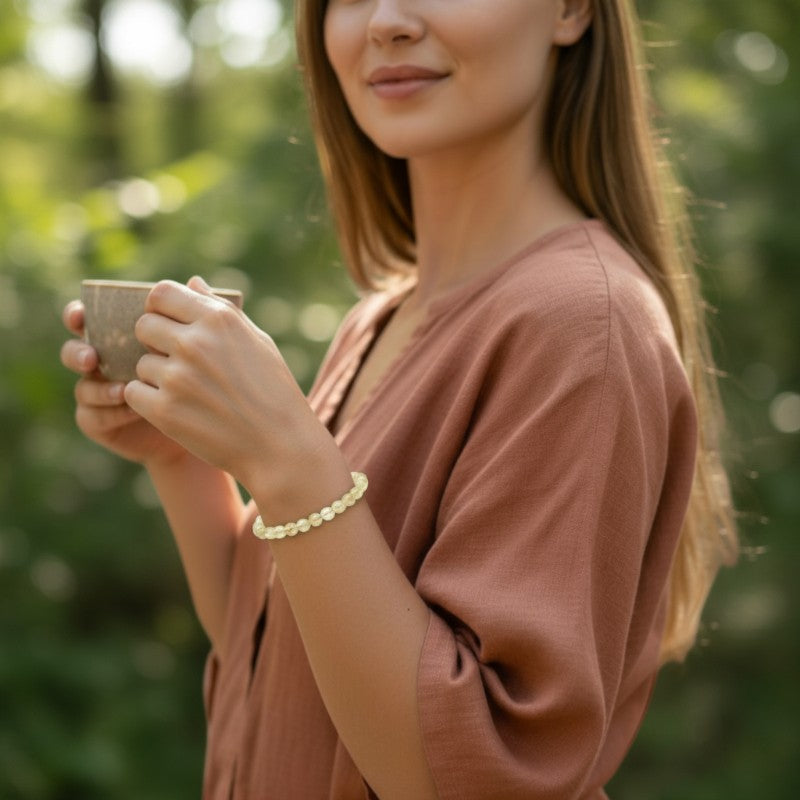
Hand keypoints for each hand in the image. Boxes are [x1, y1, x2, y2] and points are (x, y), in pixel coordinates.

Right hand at [60, 299, 193, 467]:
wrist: (209, 423)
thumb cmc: (205, 378)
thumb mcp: (206, 344)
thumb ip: (197, 314)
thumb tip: (195, 280)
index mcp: (121, 337)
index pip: (93, 319)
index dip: (81, 313)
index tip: (84, 312)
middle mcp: (105, 362)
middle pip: (76, 350)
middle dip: (78, 351)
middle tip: (92, 356)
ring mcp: (100, 393)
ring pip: (83, 386)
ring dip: (97, 387)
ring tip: (121, 389)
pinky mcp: (102, 423)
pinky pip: (92, 417)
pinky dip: (108, 413)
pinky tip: (130, 410)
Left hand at [124, 277, 336, 492]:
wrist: (281, 446)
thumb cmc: (274, 391)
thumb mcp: (257, 341)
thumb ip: (219, 310)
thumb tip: (192, 282)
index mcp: (219, 320)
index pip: (161, 293)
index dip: (159, 308)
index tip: (167, 324)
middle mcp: (195, 342)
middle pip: (143, 326)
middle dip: (154, 342)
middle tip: (177, 363)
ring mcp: (177, 376)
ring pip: (140, 364)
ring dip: (156, 377)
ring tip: (189, 394)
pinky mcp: (164, 410)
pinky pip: (134, 393)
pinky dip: (149, 402)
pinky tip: (178, 410)